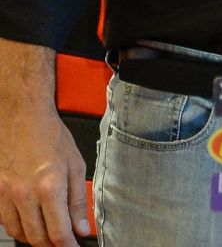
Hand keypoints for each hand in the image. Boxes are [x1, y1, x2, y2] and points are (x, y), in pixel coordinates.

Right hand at [0, 101, 89, 246]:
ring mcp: (6, 194)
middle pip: (36, 238)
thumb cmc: (50, 137)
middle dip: (51, 244)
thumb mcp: (76, 165)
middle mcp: (24, 195)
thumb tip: (82, 227)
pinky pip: (4, 219)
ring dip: (33, 237)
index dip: (68, 246)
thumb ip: (78, 200)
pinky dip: (17, 225)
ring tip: (47, 232)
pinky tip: (29, 219)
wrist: (22, 118)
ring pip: (18, 232)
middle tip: (62, 240)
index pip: (58, 232)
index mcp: (49, 188)